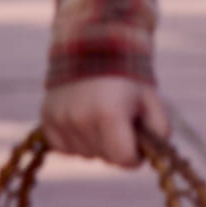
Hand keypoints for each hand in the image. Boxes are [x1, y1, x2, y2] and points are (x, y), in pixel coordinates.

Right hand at [41, 78, 172, 169]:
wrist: (95, 47)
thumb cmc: (128, 77)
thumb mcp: (152, 100)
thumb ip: (159, 131)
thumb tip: (148, 156)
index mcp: (109, 114)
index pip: (124, 159)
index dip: (136, 154)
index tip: (138, 140)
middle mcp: (80, 119)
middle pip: (105, 158)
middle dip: (117, 146)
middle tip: (121, 121)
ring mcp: (60, 119)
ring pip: (85, 155)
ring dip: (96, 144)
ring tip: (102, 116)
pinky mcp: (46, 119)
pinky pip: (65, 148)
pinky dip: (76, 141)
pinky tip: (85, 120)